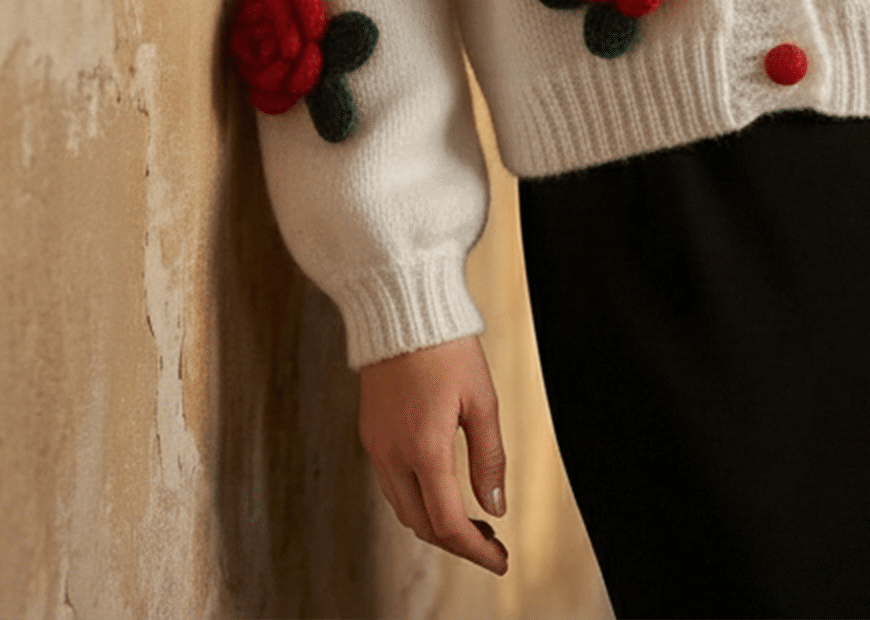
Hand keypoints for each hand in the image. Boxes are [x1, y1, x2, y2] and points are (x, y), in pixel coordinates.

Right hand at [357, 335, 509, 575]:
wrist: (402, 308)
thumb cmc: (447, 348)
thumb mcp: (482, 399)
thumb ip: (488, 458)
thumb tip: (495, 508)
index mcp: (424, 448)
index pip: (448, 522)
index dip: (475, 551)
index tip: (500, 561)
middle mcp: (392, 454)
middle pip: (421, 525)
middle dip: (456, 542)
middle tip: (490, 542)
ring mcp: (376, 446)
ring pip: (403, 509)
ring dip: (434, 524)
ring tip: (471, 522)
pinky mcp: (370, 434)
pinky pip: (390, 485)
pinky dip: (416, 500)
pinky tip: (440, 491)